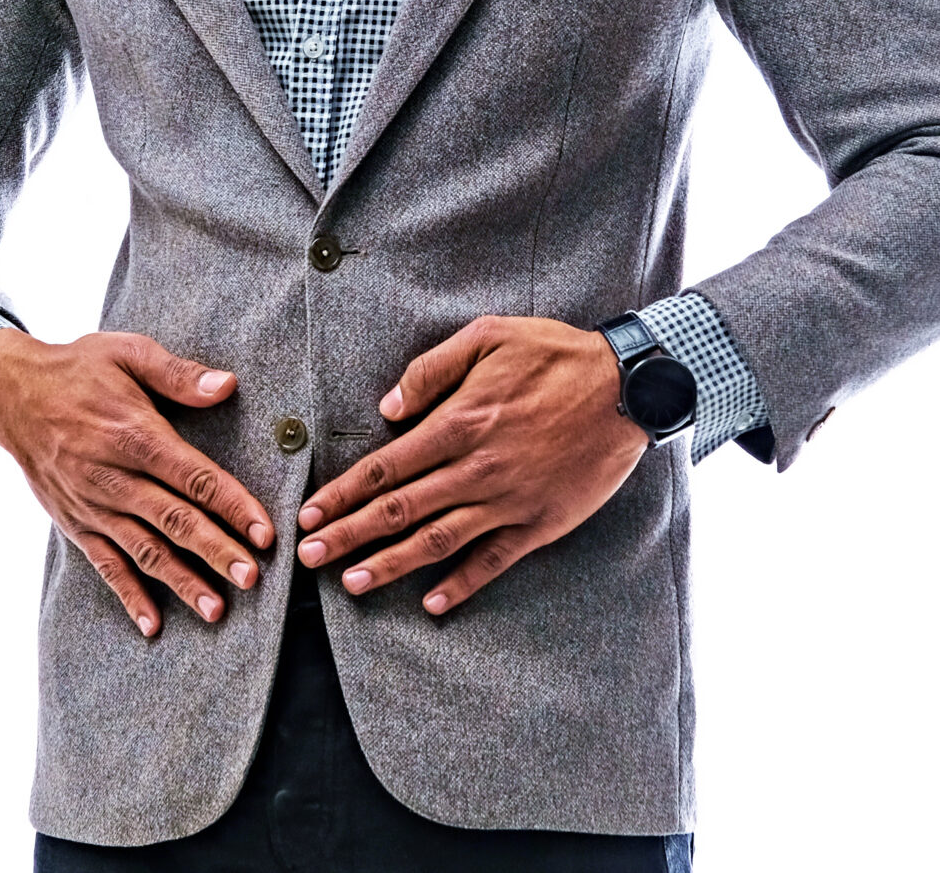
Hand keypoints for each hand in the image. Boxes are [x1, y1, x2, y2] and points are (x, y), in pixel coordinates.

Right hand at [0, 330, 275, 637]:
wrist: (12, 393)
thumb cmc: (78, 368)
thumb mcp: (127, 352)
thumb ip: (177, 373)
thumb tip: (227, 385)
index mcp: (134, 434)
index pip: (193, 476)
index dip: (232, 505)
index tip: (264, 532)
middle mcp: (114, 477)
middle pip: (174, 521)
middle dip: (216, 552)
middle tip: (253, 578)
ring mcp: (93, 506)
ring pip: (145, 551)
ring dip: (182, 582)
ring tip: (217, 609)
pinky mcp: (76, 523)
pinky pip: (105, 565)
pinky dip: (128, 597)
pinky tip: (152, 625)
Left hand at [294, 315, 649, 615]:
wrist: (631, 388)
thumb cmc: (557, 354)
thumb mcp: (490, 336)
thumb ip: (432, 370)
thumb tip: (388, 408)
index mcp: (459, 422)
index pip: (384, 467)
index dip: (342, 494)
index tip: (310, 514)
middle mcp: (477, 469)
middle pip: (399, 510)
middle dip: (348, 537)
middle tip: (308, 558)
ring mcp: (509, 501)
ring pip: (436, 542)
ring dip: (389, 565)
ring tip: (352, 583)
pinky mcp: (540, 523)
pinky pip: (493, 561)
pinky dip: (461, 585)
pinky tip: (432, 604)